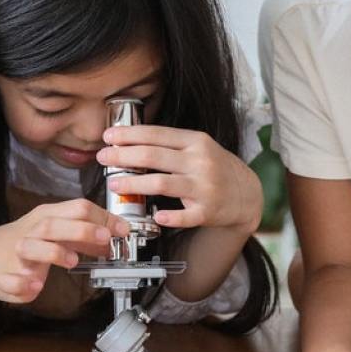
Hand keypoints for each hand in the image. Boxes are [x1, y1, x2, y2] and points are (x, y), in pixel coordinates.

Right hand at [0, 198, 129, 303]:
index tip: (122, 230)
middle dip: (82, 230)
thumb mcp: (54, 230)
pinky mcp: (4, 277)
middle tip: (105, 238)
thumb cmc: (23, 241)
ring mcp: (16, 254)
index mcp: (46, 217)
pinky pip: (13, 280)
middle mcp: (32, 232)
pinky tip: (34, 285)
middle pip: (55, 224)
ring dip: (54, 252)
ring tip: (72, 261)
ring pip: (33, 246)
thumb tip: (112, 237)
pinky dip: (24, 283)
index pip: (76, 208)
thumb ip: (83, 235)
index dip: (102, 218)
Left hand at [98, 125, 263, 231]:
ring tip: (114, 184)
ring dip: (133, 183)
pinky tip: (155, 217)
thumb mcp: (197, 147)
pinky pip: (185, 216)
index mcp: (195, 141)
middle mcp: (200, 162)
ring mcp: (204, 187)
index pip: (156, 134)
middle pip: (153, 156)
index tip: (107, 136)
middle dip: (123, 156)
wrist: (247, 193)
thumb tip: (130, 142)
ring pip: (161, 184)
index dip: (128, 135)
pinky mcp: (208, 211)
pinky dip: (169, 217)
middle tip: (103, 158)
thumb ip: (169, 144)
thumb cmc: (214, 167)